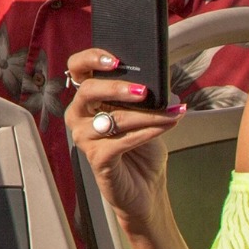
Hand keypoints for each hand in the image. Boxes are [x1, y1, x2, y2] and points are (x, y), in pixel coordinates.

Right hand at [64, 46, 183, 224]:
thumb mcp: (144, 116)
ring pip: (113, 118)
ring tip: (170, 114)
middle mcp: (80, 116)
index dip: (91, 59)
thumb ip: (141, 99)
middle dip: (118, 87)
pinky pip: (122, 141)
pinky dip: (148, 132)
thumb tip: (157, 81)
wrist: (146, 189)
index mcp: (88, 100)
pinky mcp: (97, 159)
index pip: (78, 69)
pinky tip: (165, 126)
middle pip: (88, 91)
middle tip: (144, 91)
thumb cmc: (142, 150)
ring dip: (146, 115)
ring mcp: (85, 138)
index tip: (115, 59)